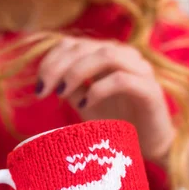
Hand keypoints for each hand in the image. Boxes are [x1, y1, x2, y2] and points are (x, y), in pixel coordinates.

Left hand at [37, 37, 174, 164]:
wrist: (149, 145)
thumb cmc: (116, 122)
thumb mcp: (84, 103)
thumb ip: (69, 88)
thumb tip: (45, 79)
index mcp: (107, 54)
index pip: (73, 44)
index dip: (50, 61)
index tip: (38, 87)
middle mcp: (124, 56)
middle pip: (85, 46)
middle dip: (58, 67)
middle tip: (43, 91)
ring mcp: (140, 70)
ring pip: (106, 55)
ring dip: (77, 72)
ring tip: (61, 94)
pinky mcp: (150, 90)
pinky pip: (122, 80)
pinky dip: (98, 90)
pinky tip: (85, 105)